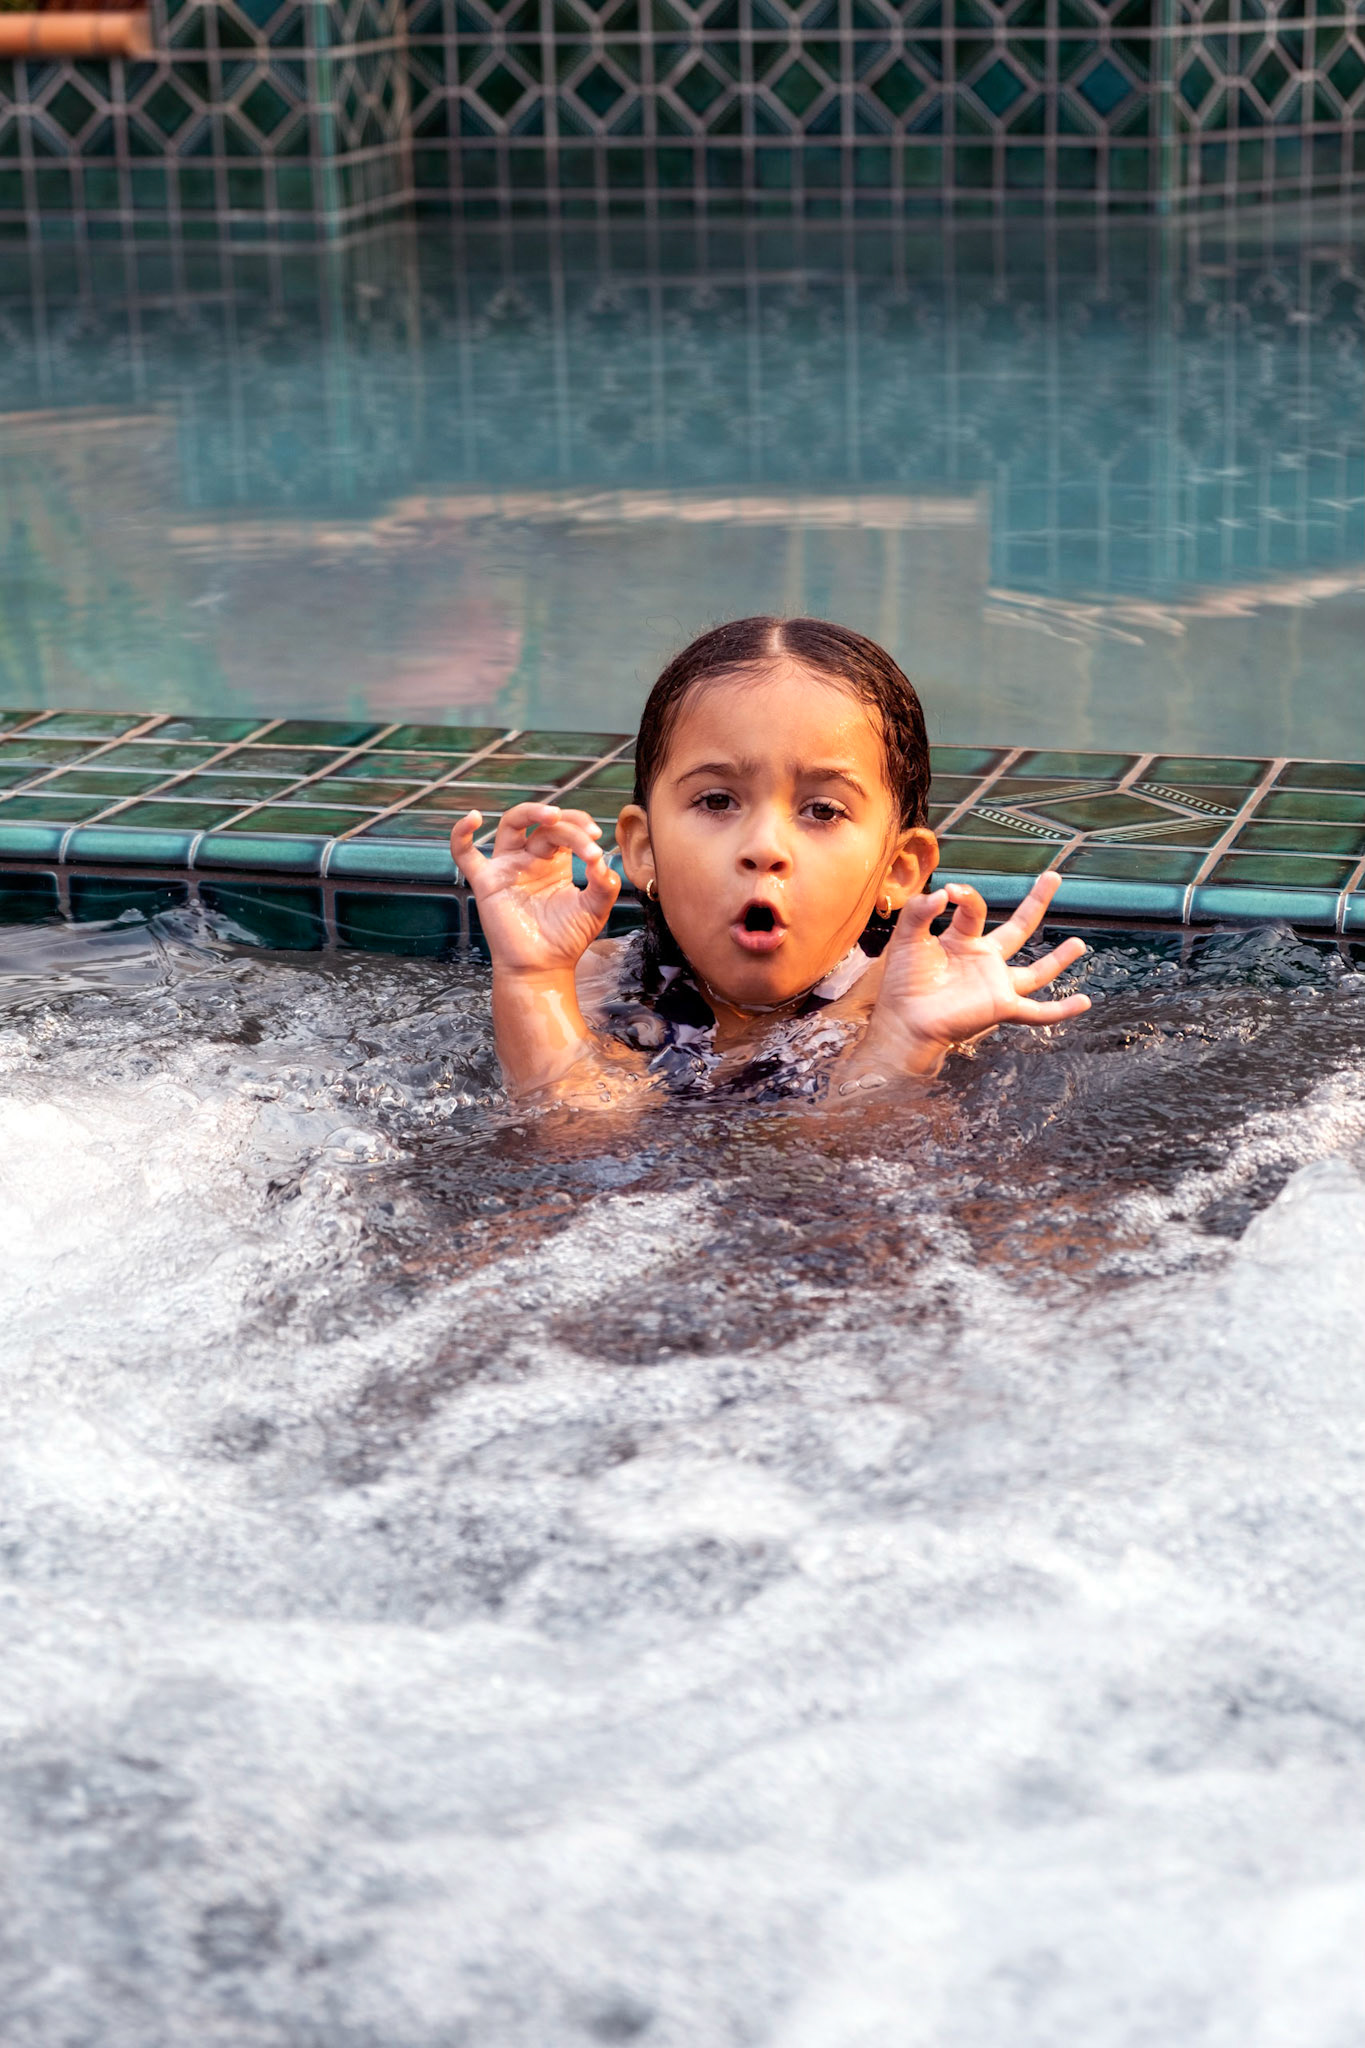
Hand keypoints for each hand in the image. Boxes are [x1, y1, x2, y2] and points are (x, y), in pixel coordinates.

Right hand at [451, 802, 619, 976]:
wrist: (542, 969)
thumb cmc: (566, 940)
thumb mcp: (595, 909)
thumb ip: (604, 884)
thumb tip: (604, 860)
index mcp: (555, 861)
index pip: (566, 831)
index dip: (582, 829)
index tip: (598, 842)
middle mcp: (530, 858)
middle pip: (543, 826)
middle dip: (568, 825)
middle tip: (588, 835)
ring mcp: (506, 867)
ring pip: (511, 824)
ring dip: (530, 812)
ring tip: (552, 814)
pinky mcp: (486, 882)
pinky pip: (464, 854)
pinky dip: (461, 834)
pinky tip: (473, 817)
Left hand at [861, 870, 1089, 1075]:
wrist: (904, 1021)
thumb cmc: (902, 983)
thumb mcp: (907, 938)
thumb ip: (919, 911)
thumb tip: (941, 893)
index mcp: (962, 940)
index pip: (975, 908)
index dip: (966, 896)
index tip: (950, 892)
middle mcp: (984, 960)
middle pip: (1018, 928)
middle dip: (1036, 902)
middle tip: (1053, 877)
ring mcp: (996, 984)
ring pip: (1036, 971)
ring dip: (1058, 959)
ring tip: (1079, 943)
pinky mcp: (1002, 1006)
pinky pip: (1038, 1012)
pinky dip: (1061, 1010)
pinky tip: (1084, 1002)